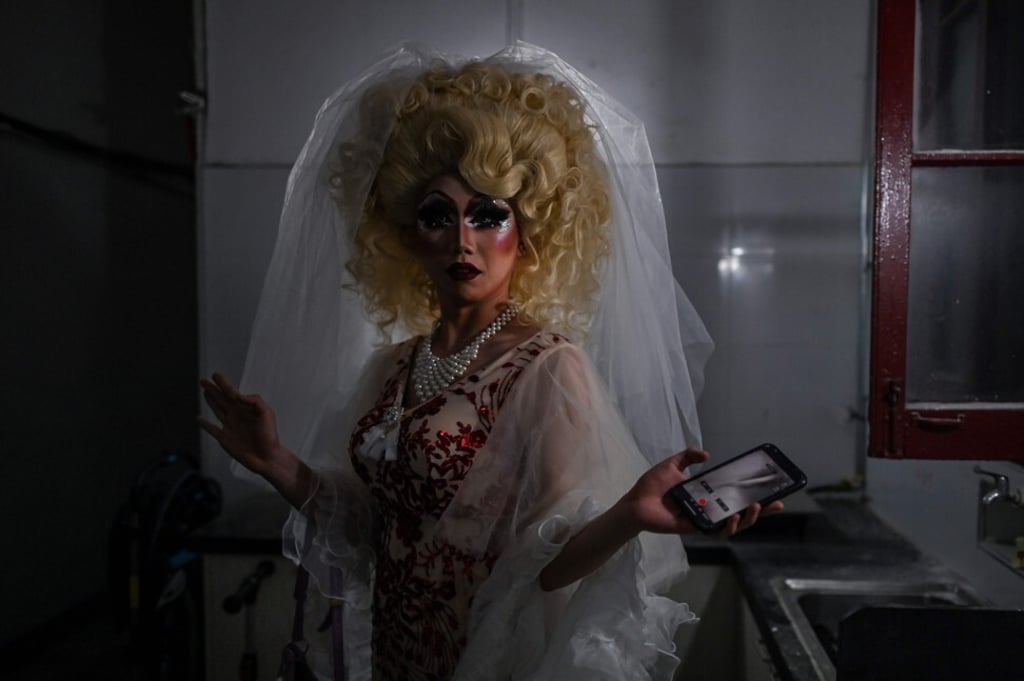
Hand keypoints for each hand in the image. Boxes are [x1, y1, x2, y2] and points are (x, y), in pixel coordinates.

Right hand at [197, 373, 284, 477]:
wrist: (267, 457)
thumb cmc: (269, 437)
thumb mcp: (267, 414)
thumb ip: (255, 401)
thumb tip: (240, 395)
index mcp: (245, 409)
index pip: (231, 393)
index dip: (223, 383)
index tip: (215, 375)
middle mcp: (236, 416)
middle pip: (221, 399)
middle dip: (213, 389)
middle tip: (205, 381)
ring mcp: (230, 426)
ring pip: (217, 410)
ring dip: (210, 400)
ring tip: (205, 392)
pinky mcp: (224, 438)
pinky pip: (212, 429)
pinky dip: (205, 424)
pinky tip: (199, 419)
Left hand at [618, 448, 783, 537]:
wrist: (635, 501)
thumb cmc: (652, 485)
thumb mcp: (672, 464)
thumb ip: (688, 457)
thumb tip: (707, 455)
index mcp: (706, 495)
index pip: (734, 496)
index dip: (753, 495)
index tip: (772, 490)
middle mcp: (708, 509)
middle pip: (741, 513)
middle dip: (760, 511)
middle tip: (776, 504)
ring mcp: (703, 520)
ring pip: (732, 525)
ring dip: (747, 519)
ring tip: (754, 508)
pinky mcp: (694, 528)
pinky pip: (714, 531)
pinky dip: (727, 526)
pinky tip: (734, 518)